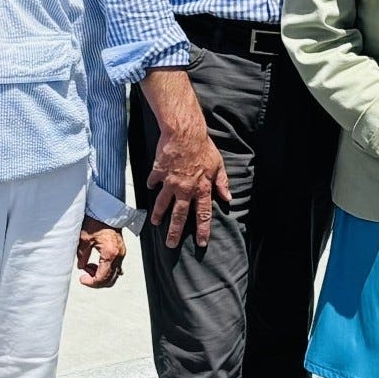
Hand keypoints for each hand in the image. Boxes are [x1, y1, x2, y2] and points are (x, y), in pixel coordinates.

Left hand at [76, 218, 125, 287]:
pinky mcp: (121, 250)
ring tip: (88, 266)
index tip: (82, 279)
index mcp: (110, 254)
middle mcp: (119, 255)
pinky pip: (116, 267)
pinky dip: (107, 270)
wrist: (106, 209)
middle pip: (110, 280)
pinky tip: (97, 265)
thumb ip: (82, 256)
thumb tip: (81, 267)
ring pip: (114, 274)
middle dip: (96, 281)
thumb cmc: (96, 220)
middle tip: (84, 275)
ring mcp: (122, 253)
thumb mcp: (84, 239)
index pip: (102, 278)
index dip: (91, 282)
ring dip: (101, 275)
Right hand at [140, 71, 231, 249]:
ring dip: (158, 214)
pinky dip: (152, 185)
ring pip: (162, 203)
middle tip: (170, 244)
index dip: (203, 230)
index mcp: (201, 188)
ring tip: (155, 223)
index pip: (203, 214)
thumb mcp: (218, 165)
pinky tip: (150, 187)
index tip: (202, 243)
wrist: (184, 133)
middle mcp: (185, 189)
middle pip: (179, 215)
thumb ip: (222, 183)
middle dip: (175, 232)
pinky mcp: (158, 172)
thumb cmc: (203, 147)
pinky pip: (154, 181)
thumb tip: (228, 198)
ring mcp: (170, 182)